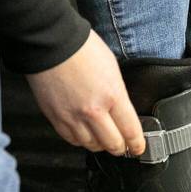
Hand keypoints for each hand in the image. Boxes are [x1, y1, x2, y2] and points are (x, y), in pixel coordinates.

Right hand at [26, 33, 144, 155]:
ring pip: (91, 145)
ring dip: (100, 145)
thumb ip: (118, 93)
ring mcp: (73, 117)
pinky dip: (80, 140)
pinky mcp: (56, 118)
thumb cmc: (81, 49)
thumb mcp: (112, 68)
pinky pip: (71, 140)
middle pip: (112, 144)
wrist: (51, 43)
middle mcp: (93, 111)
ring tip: (103, 140)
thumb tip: (120, 111)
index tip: (139, 148)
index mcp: (112, 96)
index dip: (137, 144)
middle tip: (123, 147)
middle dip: (121, 148)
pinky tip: (84, 135)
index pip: (130, 130)